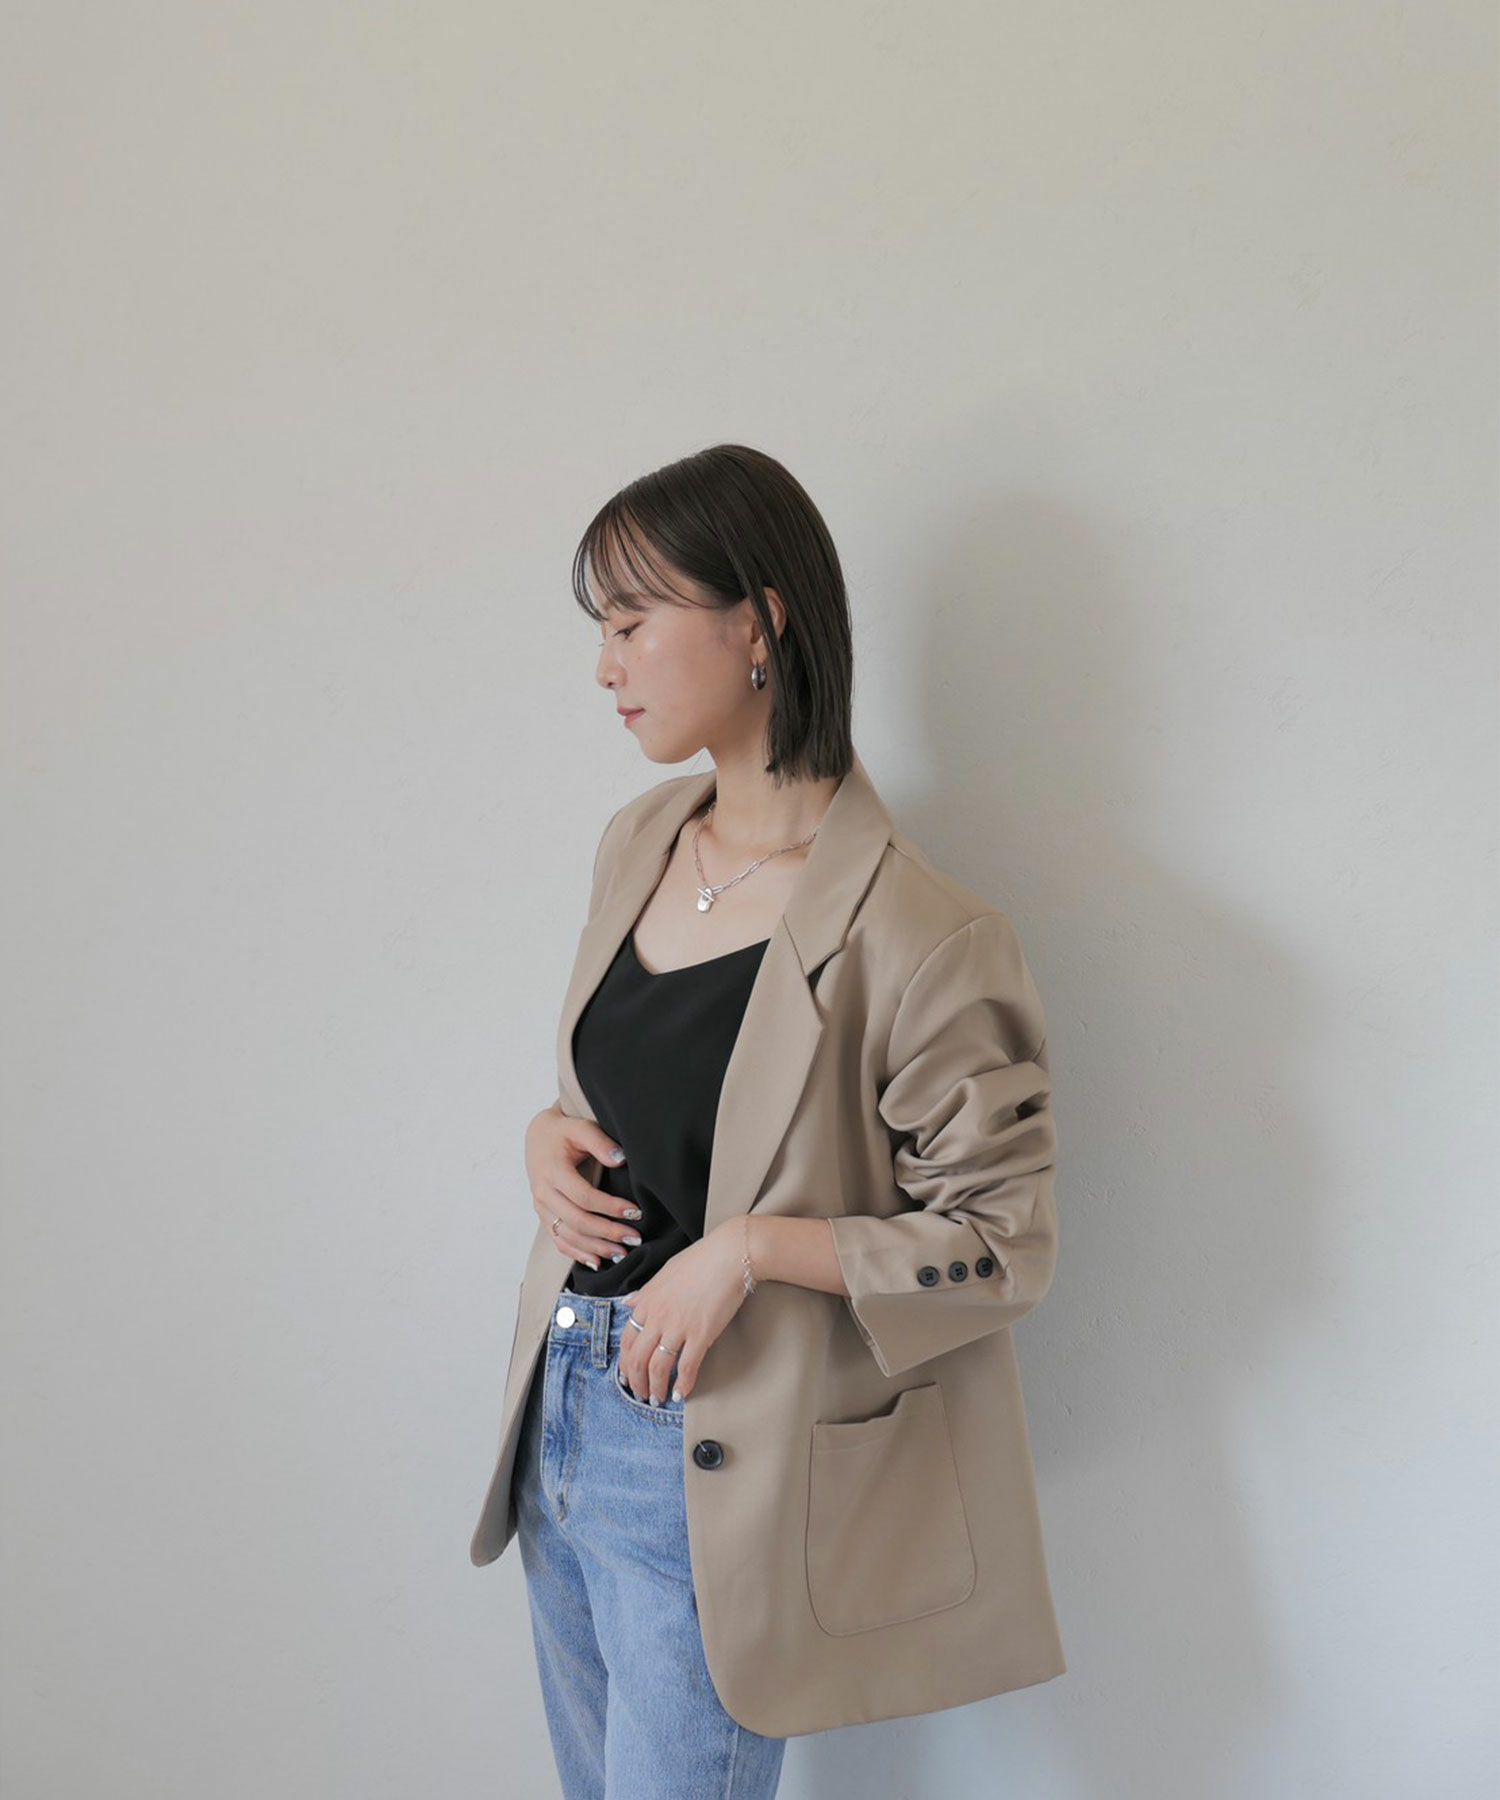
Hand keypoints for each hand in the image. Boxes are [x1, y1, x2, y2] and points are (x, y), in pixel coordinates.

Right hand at [526, 1104, 642, 1270]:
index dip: (610, 1207)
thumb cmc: (564, 1131)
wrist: (538, 1136)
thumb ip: (600, 1142)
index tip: (635, 1212)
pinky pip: (559, 1241)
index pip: (584, 1197)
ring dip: (596, 1248)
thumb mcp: (581, 1128)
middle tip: (635, 1238)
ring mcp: (542, 1207)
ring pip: (568, 1236)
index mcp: (552, 1171)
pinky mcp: (544, 1216)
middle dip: (608, 1233)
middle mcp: (543, 1193)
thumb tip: (620, 1159)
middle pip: (577, 1221)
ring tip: (622, 1253)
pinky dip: (578, 1254)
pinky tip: (597, 1261)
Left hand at [617, 1220, 750, 1405]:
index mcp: (647, 1302)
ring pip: (657, 1368)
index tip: (628, 1376)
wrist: (730, 1254)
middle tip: (642, 1394)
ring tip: (659, 1399)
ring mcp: (678, 1327)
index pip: (627, 1340)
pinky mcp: (701, 1334)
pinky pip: (687, 1367)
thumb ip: (645, 1292)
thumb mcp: (665, 1272)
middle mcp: (658, 1317)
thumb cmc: (701, 1259)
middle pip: (637, 1359)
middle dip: (636, 1382)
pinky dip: (682, 1384)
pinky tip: (682, 1394)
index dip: (625, 1363)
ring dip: (656, 1388)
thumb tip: (628, 1304)